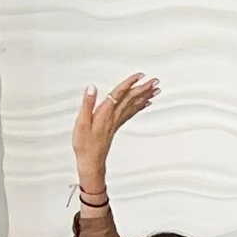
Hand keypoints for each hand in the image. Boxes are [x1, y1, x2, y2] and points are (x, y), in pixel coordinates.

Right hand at [72, 72, 158, 195]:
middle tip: (155, 81)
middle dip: (143, 88)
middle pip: (131, 99)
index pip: (120, 94)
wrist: (91, 161)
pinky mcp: (116, 126)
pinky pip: (131, 113)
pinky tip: (145, 103)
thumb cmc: (85, 144)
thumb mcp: (81, 123)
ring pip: (134, 105)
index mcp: (105, 113)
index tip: (140, 75)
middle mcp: (114, 116)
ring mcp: (117, 121)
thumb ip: (87, 104)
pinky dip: (140, 106)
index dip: (130, 83)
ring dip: (145, 96)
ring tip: (155, 89)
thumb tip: (92, 88)